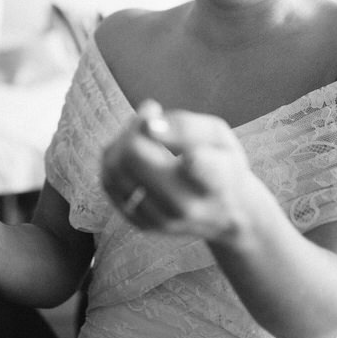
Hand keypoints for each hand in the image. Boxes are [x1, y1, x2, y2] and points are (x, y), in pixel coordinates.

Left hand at [101, 101, 259, 242]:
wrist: (228, 213)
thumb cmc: (221, 163)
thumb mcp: (219, 136)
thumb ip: (187, 126)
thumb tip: (148, 125)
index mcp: (216, 180)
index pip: (198, 165)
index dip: (171, 135)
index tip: (154, 113)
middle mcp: (187, 205)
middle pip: (133, 155)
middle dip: (134, 125)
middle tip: (151, 112)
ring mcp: (162, 219)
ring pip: (115, 168)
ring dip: (122, 140)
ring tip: (143, 132)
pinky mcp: (143, 225)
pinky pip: (109, 182)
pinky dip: (114, 159)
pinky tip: (133, 150)